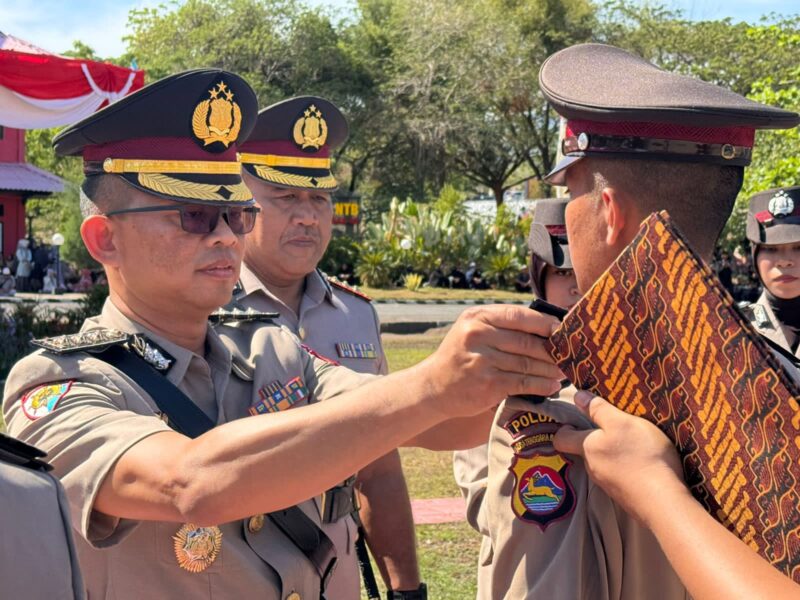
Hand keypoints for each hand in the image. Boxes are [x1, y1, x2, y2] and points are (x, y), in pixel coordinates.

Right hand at [419, 305, 563, 417]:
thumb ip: (501, 325)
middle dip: (551, 350)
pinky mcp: (488, 384)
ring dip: (550, 369)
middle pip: (526, 342)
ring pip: (527, 364)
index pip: (518, 316)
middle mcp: (477, 336)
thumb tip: (546, 324)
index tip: (562, 330)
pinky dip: (542, 385)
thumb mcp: (472, 330)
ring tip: (563, 371)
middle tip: (568, 354)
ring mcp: (482, 361)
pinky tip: (552, 386)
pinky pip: (523, 383)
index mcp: (476, 317)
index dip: (544, 323)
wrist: (434, 387)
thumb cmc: (461, 355)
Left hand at [553, 390, 688, 524]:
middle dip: (595, 440)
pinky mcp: (624, 497)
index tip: (573, 421)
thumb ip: (599, 410)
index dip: (564, 429)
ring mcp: (608, 486)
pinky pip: (619, 478)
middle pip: (585, 451)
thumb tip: (577, 397)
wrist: (663, 502)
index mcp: (587, 448)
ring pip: (603, 464)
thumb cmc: (641, 455)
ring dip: (612, 454)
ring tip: (632, 445)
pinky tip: (642, 464)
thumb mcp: (622, 422)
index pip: (561, 439)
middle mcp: (592, 468)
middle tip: (613, 428)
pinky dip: (625, 469)